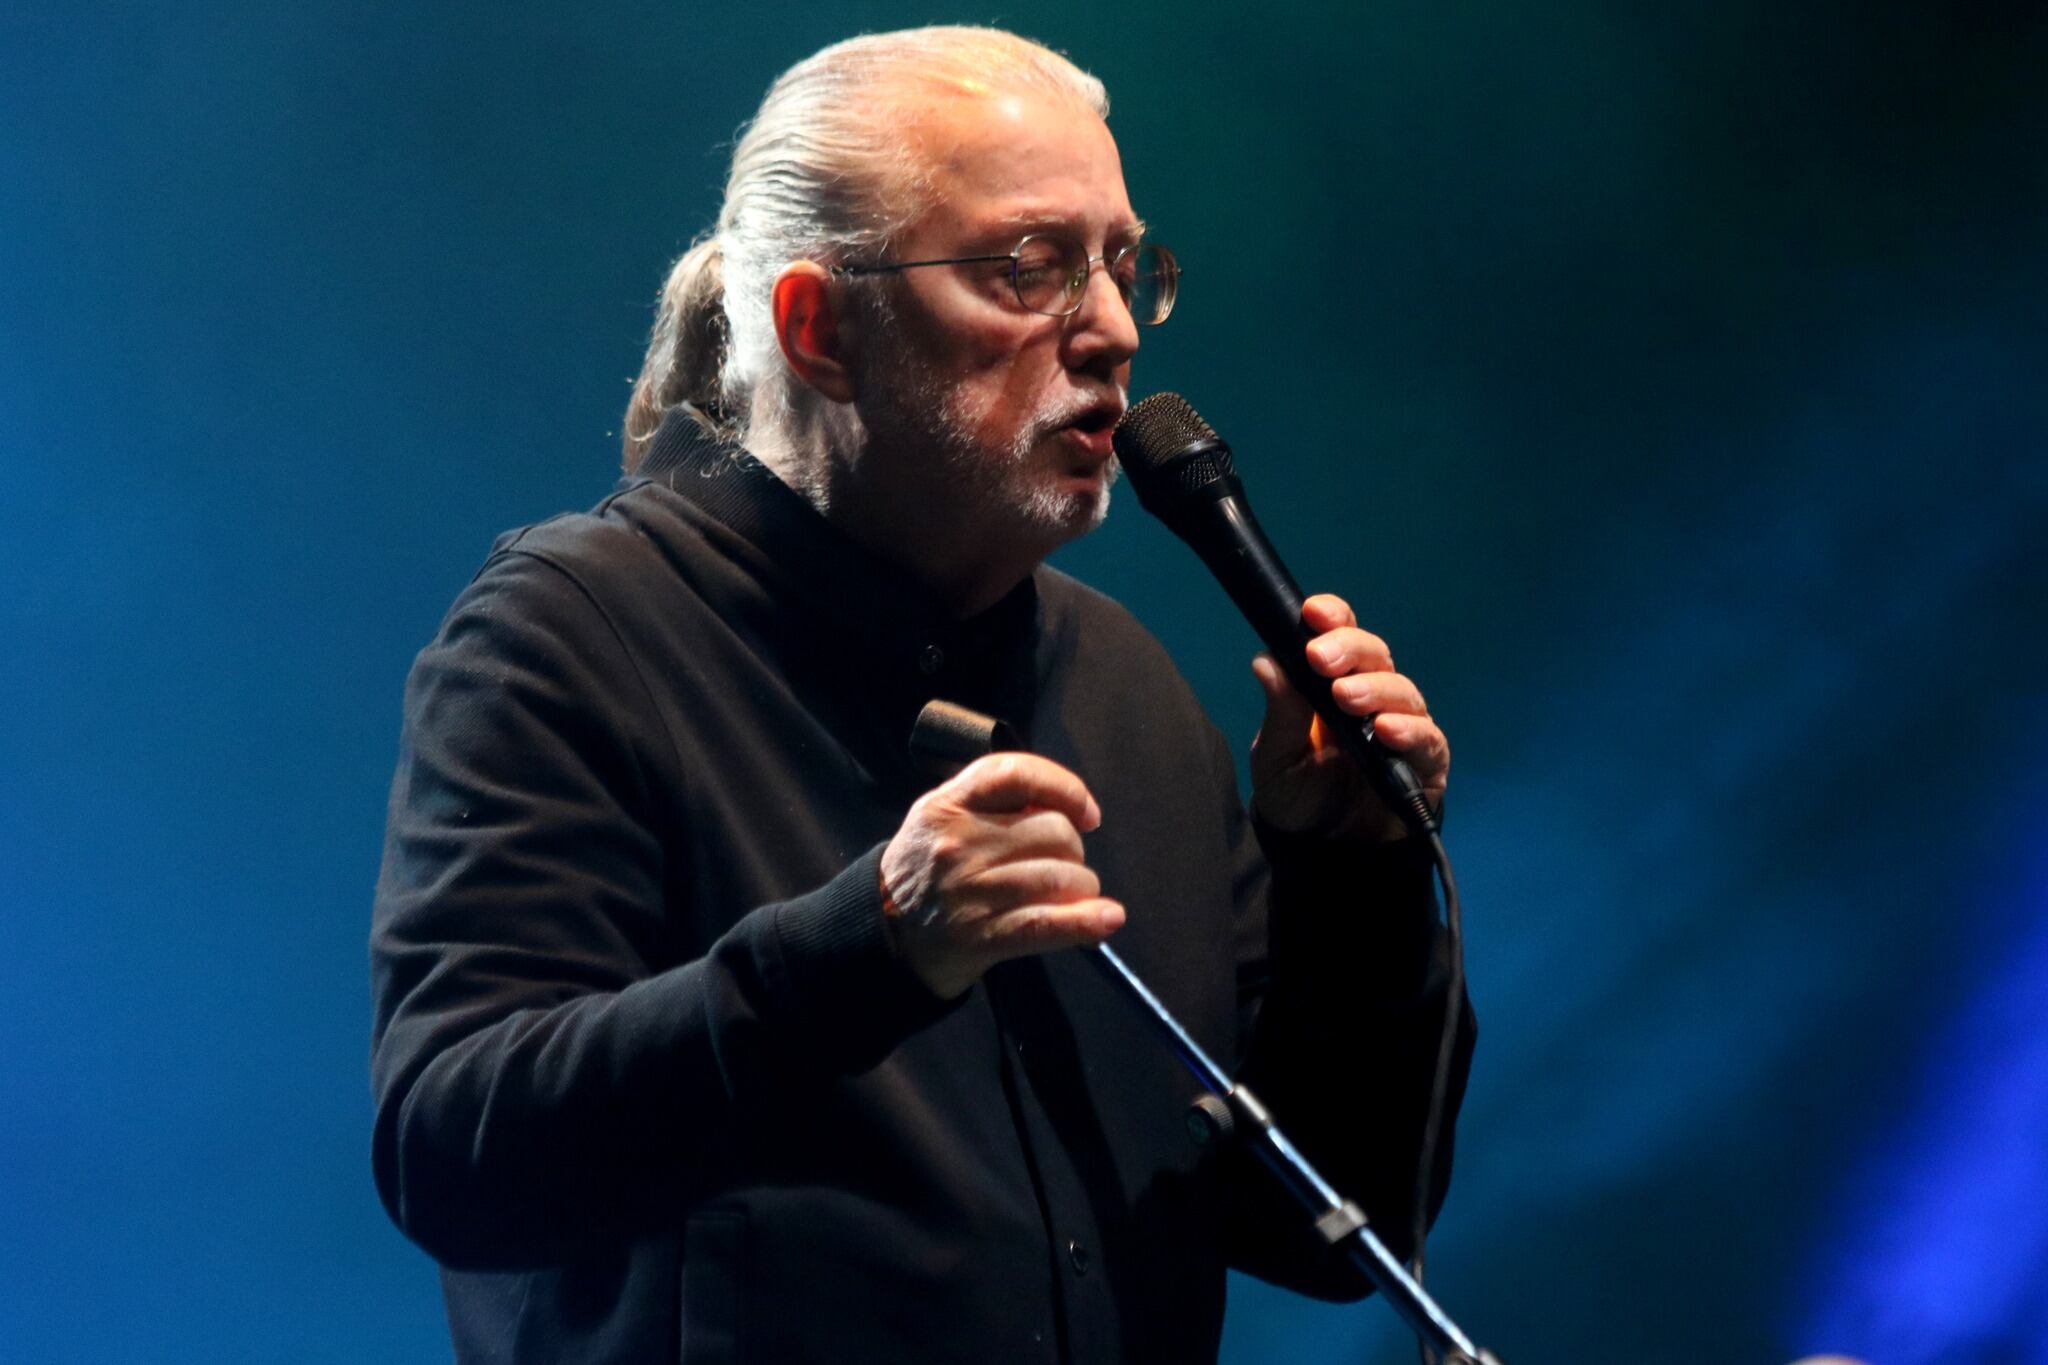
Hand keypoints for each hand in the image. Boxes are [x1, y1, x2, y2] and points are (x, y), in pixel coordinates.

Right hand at [880, 752, 1124, 998]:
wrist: (886, 934)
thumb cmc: (926, 871)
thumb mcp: (941, 818)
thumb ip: (993, 803)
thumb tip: (1066, 810)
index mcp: (948, 805)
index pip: (1017, 773)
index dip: (1064, 787)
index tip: (1086, 812)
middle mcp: (959, 843)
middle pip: (1054, 831)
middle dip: (1073, 851)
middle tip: (1061, 865)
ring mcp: (971, 890)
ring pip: (1060, 877)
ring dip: (1081, 889)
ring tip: (1072, 896)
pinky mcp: (982, 935)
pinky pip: (1048, 924)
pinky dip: (1086, 922)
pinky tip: (1108, 919)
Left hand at [1249, 593, 1449, 841]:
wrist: (1323, 853)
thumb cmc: (1299, 798)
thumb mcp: (1276, 758)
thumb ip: (1279, 714)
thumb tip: (1266, 661)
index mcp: (1332, 684)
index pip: (1340, 637)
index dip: (1333, 618)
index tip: (1312, 613)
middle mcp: (1372, 697)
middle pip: (1374, 655)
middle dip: (1349, 649)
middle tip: (1321, 658)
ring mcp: (1403, 727)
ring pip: (1401, 690)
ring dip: (1375, 689)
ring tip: (1346, 698)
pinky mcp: (1426, 763)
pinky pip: (1427, 739)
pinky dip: (1409, 730)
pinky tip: (1386, 730)